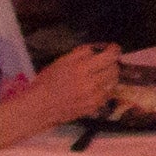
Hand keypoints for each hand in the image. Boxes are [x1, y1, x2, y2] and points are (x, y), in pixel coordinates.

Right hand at [0, 43, 123, 141]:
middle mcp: (91, 84)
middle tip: (105, 61)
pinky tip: (97, 86)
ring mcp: (94, 98)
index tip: (113, 48)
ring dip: (110, 75)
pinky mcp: (94, 108)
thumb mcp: (62, 61)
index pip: (109, 57)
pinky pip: (108, 95)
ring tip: (102, 73)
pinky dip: (106, 88)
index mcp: (82, 69)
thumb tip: (97, 50)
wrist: (41, 107)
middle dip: (112, 62)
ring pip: (113, 82)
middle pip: (114, 69)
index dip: (114, 50)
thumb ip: (81, 53)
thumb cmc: (48, 82)